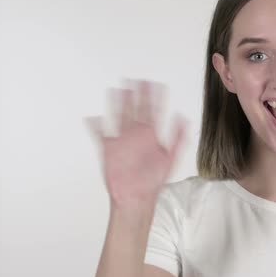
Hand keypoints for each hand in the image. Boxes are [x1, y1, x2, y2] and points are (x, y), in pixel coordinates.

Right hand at [85, 79, 185, 208]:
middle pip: (136, 110)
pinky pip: (101, 135)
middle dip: (137, 94)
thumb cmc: (153, 180)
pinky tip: (92, 117)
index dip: (155, 97)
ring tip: (117, 90)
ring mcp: (122, 141)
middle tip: (136, 79)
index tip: (155, 83)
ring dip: (117, 103)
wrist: (137, 197)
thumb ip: (178, 138)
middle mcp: (137, 135)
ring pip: (119, 117)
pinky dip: (95, 126)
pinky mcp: (109, 150)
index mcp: (151, 136)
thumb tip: (183, 118)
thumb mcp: (171, 159)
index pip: (154, 111)